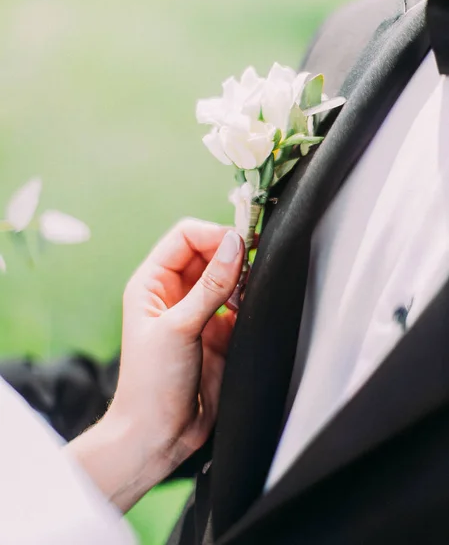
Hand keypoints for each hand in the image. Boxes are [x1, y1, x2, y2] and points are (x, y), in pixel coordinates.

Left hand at [67, 219, 242, 511]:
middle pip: (208, 252)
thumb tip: (235, 244)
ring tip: (247, 292)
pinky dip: (248, 301)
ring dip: (242, 278)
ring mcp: (197, 311)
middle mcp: (174, 292)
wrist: (158, 434)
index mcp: (152, 282)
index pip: (185, 237)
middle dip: (231, 254)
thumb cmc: (151, 383)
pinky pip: (238, 303)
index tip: (241, 243)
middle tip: (253, 263)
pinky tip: (250, 310)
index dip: (213, 235)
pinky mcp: (217, 331)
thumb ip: (211, 286)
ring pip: (226, 276)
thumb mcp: (180, 328)